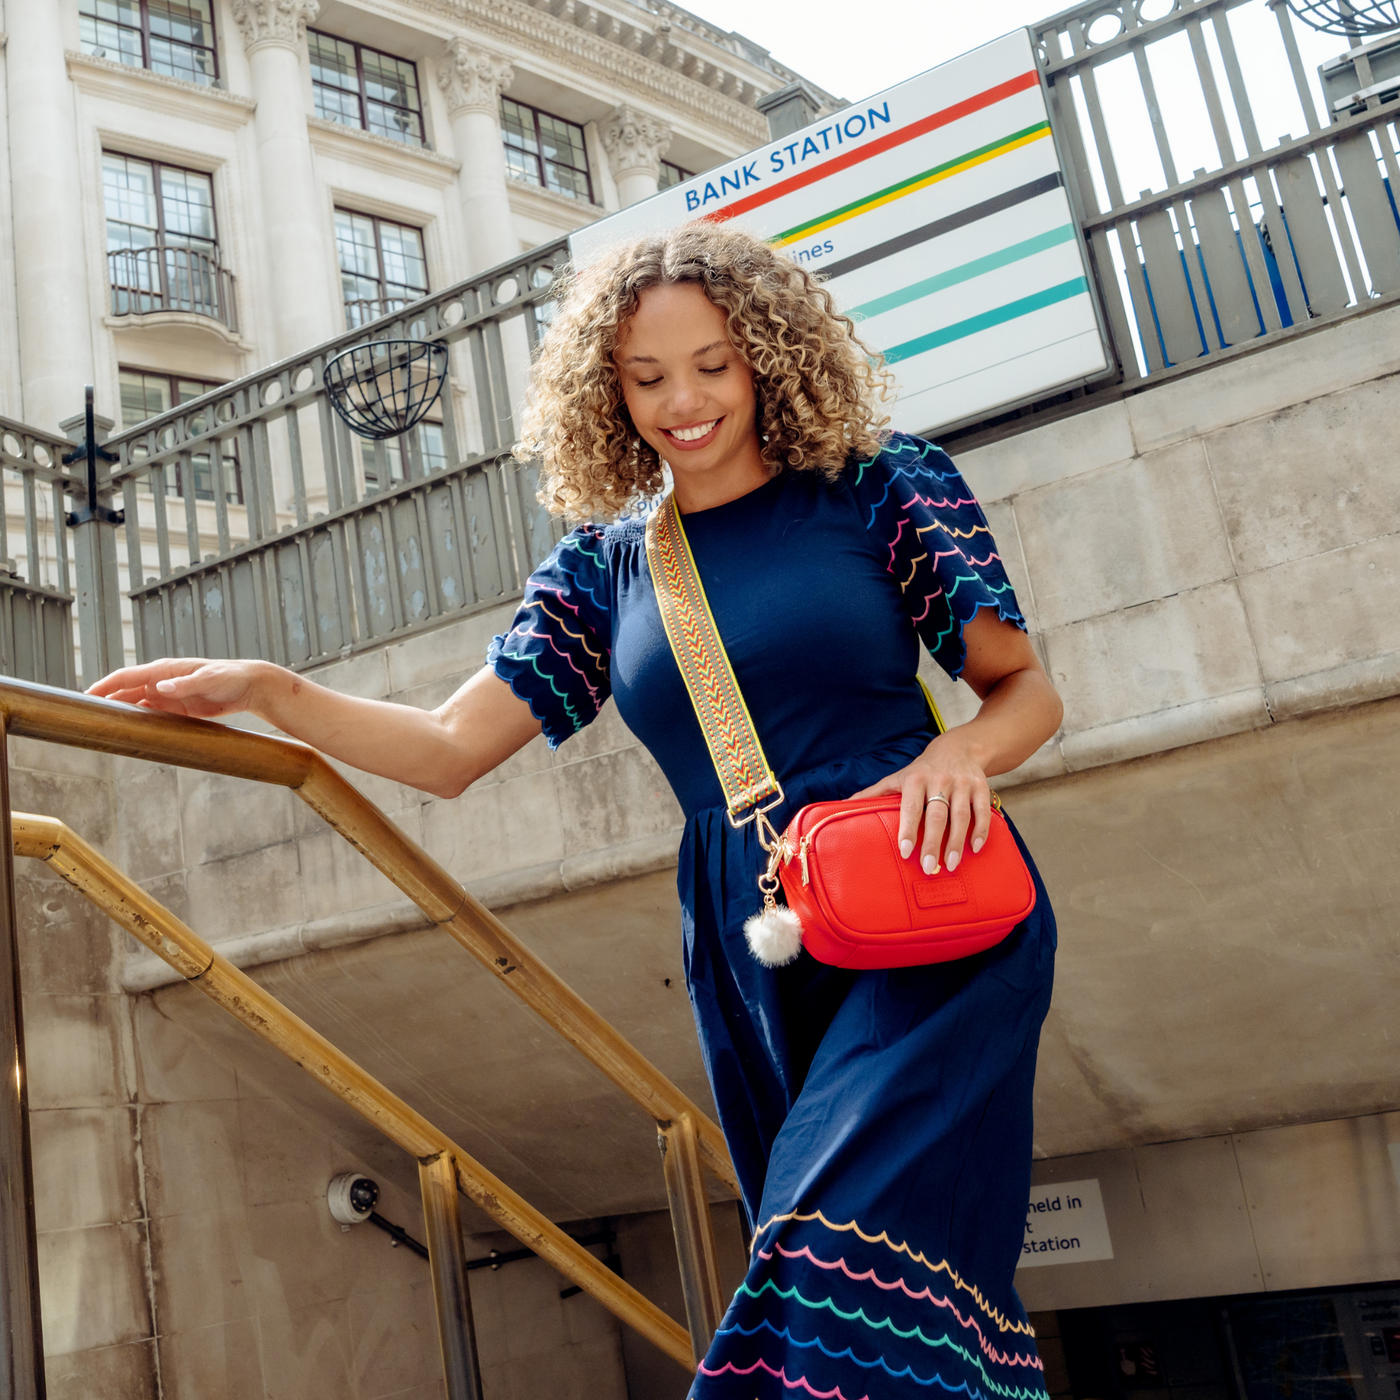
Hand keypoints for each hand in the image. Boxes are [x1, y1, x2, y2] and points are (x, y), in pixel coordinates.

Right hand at [87, 657, 271, 719]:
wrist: (248, 686)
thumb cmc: (230, 677)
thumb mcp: (209, 680)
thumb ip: (185, 684)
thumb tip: (161, 687)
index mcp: (164, 670)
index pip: (126, 676)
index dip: (104, 685)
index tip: (85, 695)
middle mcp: (161, 681)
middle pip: (125, 692)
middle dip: (105, 701)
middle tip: (85, 716)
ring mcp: (168, 695)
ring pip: (135, 705)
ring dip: (120, 713)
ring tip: (101, 726)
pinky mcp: (177, 708)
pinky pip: (152, 715)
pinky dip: (139, 722)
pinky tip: (129, 732)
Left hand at [850, 729, 992, 875]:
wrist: (958, 748)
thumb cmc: (921, 771)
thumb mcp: (897, 778)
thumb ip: (873, 794)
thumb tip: (841, 807)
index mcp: (915, 779)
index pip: (911, 807)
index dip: (908, 829)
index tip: (905, 852)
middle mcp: (939, 780)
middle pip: (937, 815)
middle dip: (933, 842)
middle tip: (929, 867)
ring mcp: (962, 783)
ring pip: (961, 815)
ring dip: (957, 841)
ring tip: (951, 864)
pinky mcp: (981, 786)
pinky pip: (982, 811)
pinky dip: (981, 830)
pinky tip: (975, 848)